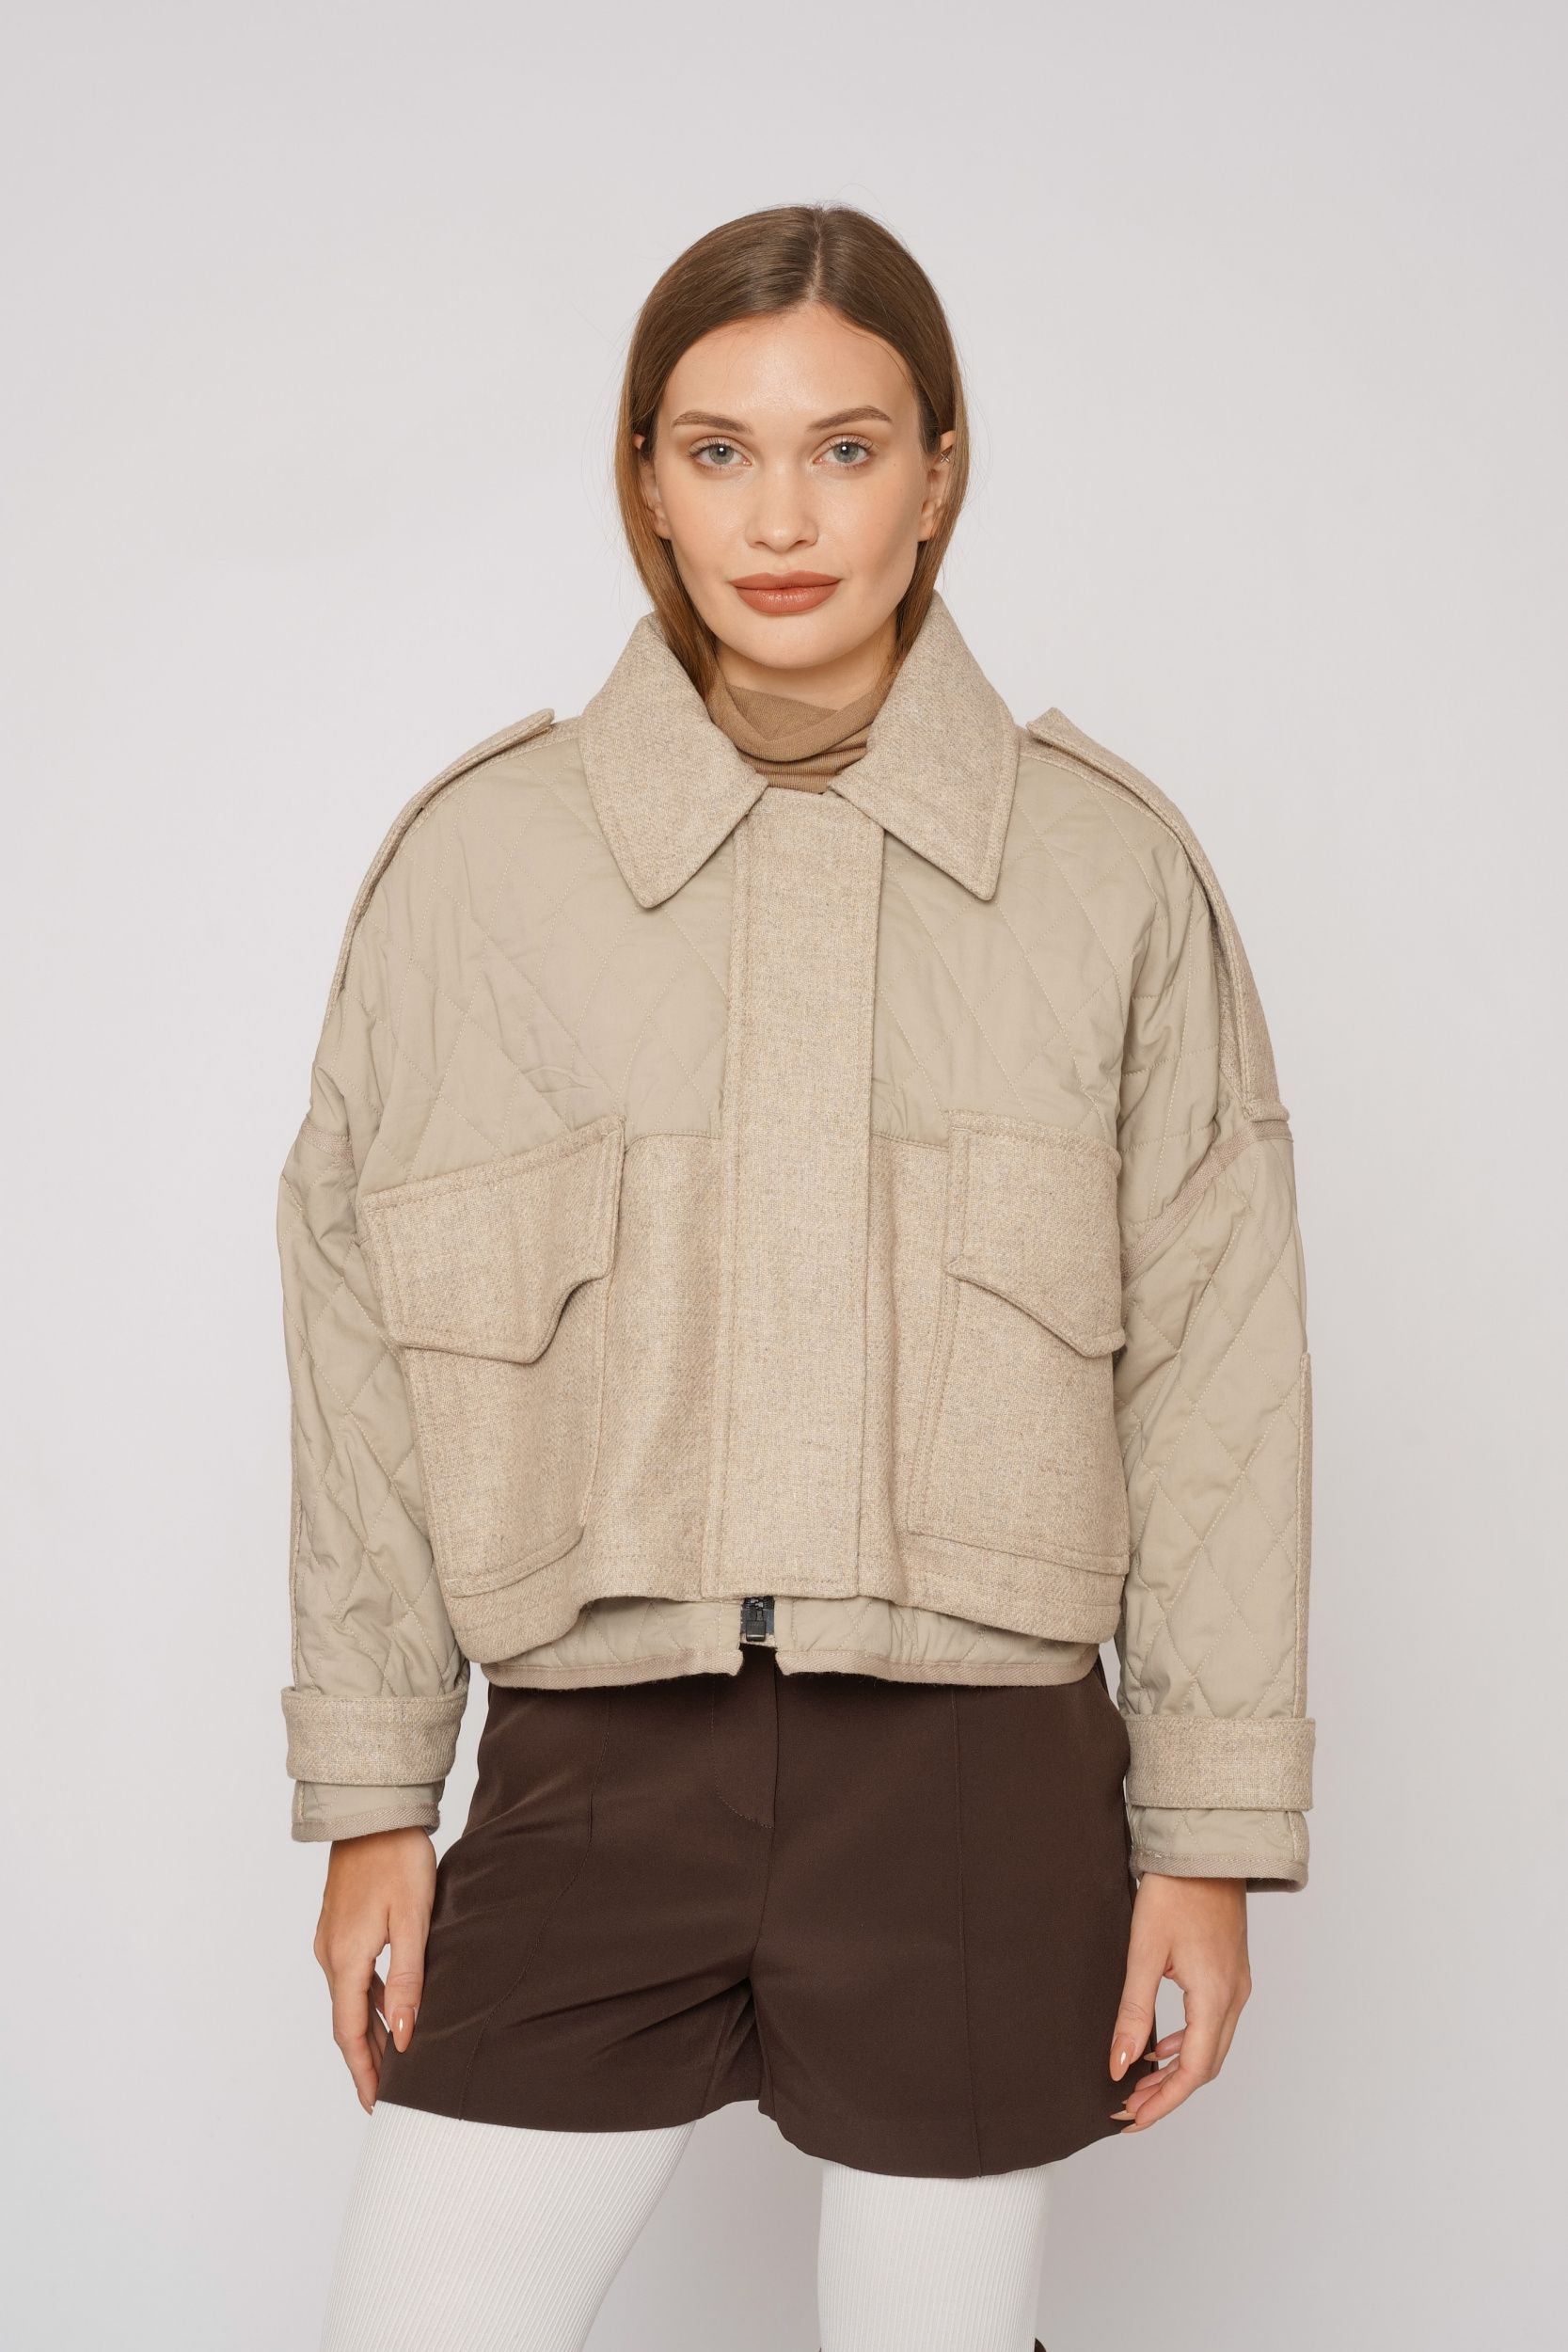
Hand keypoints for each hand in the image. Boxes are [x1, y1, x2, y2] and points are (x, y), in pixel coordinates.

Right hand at [312, 1826, 437, 2110]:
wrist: (374, 1812)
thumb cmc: (398, 1859)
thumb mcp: (412, 1920)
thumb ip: (408, 1980)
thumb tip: (407, 2036)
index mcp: (346, 1958)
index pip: (350, 2032)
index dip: (364, 2071)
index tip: (376, 2105)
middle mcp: (331, 1954)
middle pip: (348, 2021)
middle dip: (369, 2060)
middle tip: (391, 2095)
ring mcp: (332, 1939)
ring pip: (351, 2000)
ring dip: (372, 2031)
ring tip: (398, 2061)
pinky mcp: (341, 1926)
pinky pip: (354, 1978)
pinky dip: (371, 2002)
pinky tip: (392, 2011)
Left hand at [1107, 1874, 1250, 2132]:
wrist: (1204, 1849)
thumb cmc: (1175, 1891)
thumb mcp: (1144, 1952)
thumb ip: (1133, 2013)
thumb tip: (1119, 2064)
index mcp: (1214, 1997)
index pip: (1191, 2071)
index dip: (1162, 2102)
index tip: (1131, 2119)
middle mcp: (1234, 1997)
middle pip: (1205, 2066)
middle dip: (1168, 2093)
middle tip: (1129, 2108)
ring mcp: (1237, 1985)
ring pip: (1211, 2047)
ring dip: (1177, 2071)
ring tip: (1140, 2084)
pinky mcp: (1231, 1972)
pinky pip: (1214, 2025)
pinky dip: (1187, 2044)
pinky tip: (1161, 2046)